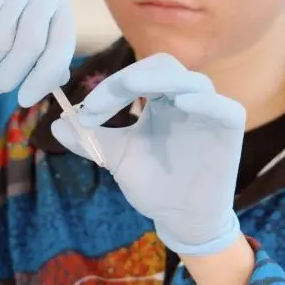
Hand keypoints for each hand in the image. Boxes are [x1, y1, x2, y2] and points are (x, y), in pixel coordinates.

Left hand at [50, 53, 245, 255]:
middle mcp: (184, 99)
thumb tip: (55, 124)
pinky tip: (182, 103)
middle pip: (163, 66)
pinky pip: (224, 107)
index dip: (109, 87)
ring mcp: (209, 112)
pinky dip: (205, 102)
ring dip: (161, 81)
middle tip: (100, 102)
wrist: (179, 218)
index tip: (84, 112)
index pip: (136, 75)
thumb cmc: (153, 184)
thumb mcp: (116, 158)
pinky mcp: (229, 130)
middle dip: (130, 77)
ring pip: (192, 80)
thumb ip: (90, 139)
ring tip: (134, 90)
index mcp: (159, 100)